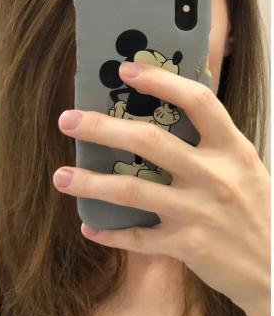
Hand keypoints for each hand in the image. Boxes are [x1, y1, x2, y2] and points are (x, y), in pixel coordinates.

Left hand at [53, 61, 269, 315]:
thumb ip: (210, 142)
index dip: (160, 81)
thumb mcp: (243, 167)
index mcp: (231, 149)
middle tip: (67, 119)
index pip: (197, 101)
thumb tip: (166, 109)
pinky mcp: (188, 245)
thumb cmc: (255, 211)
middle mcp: (214, 176)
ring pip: (133, 190)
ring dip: (90, 182)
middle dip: (103, 127)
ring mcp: (200, 212)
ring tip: (60, 176)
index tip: (125, 69)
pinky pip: (138, 238)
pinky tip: (88, 227)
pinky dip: (110, 234)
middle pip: (150, 141)